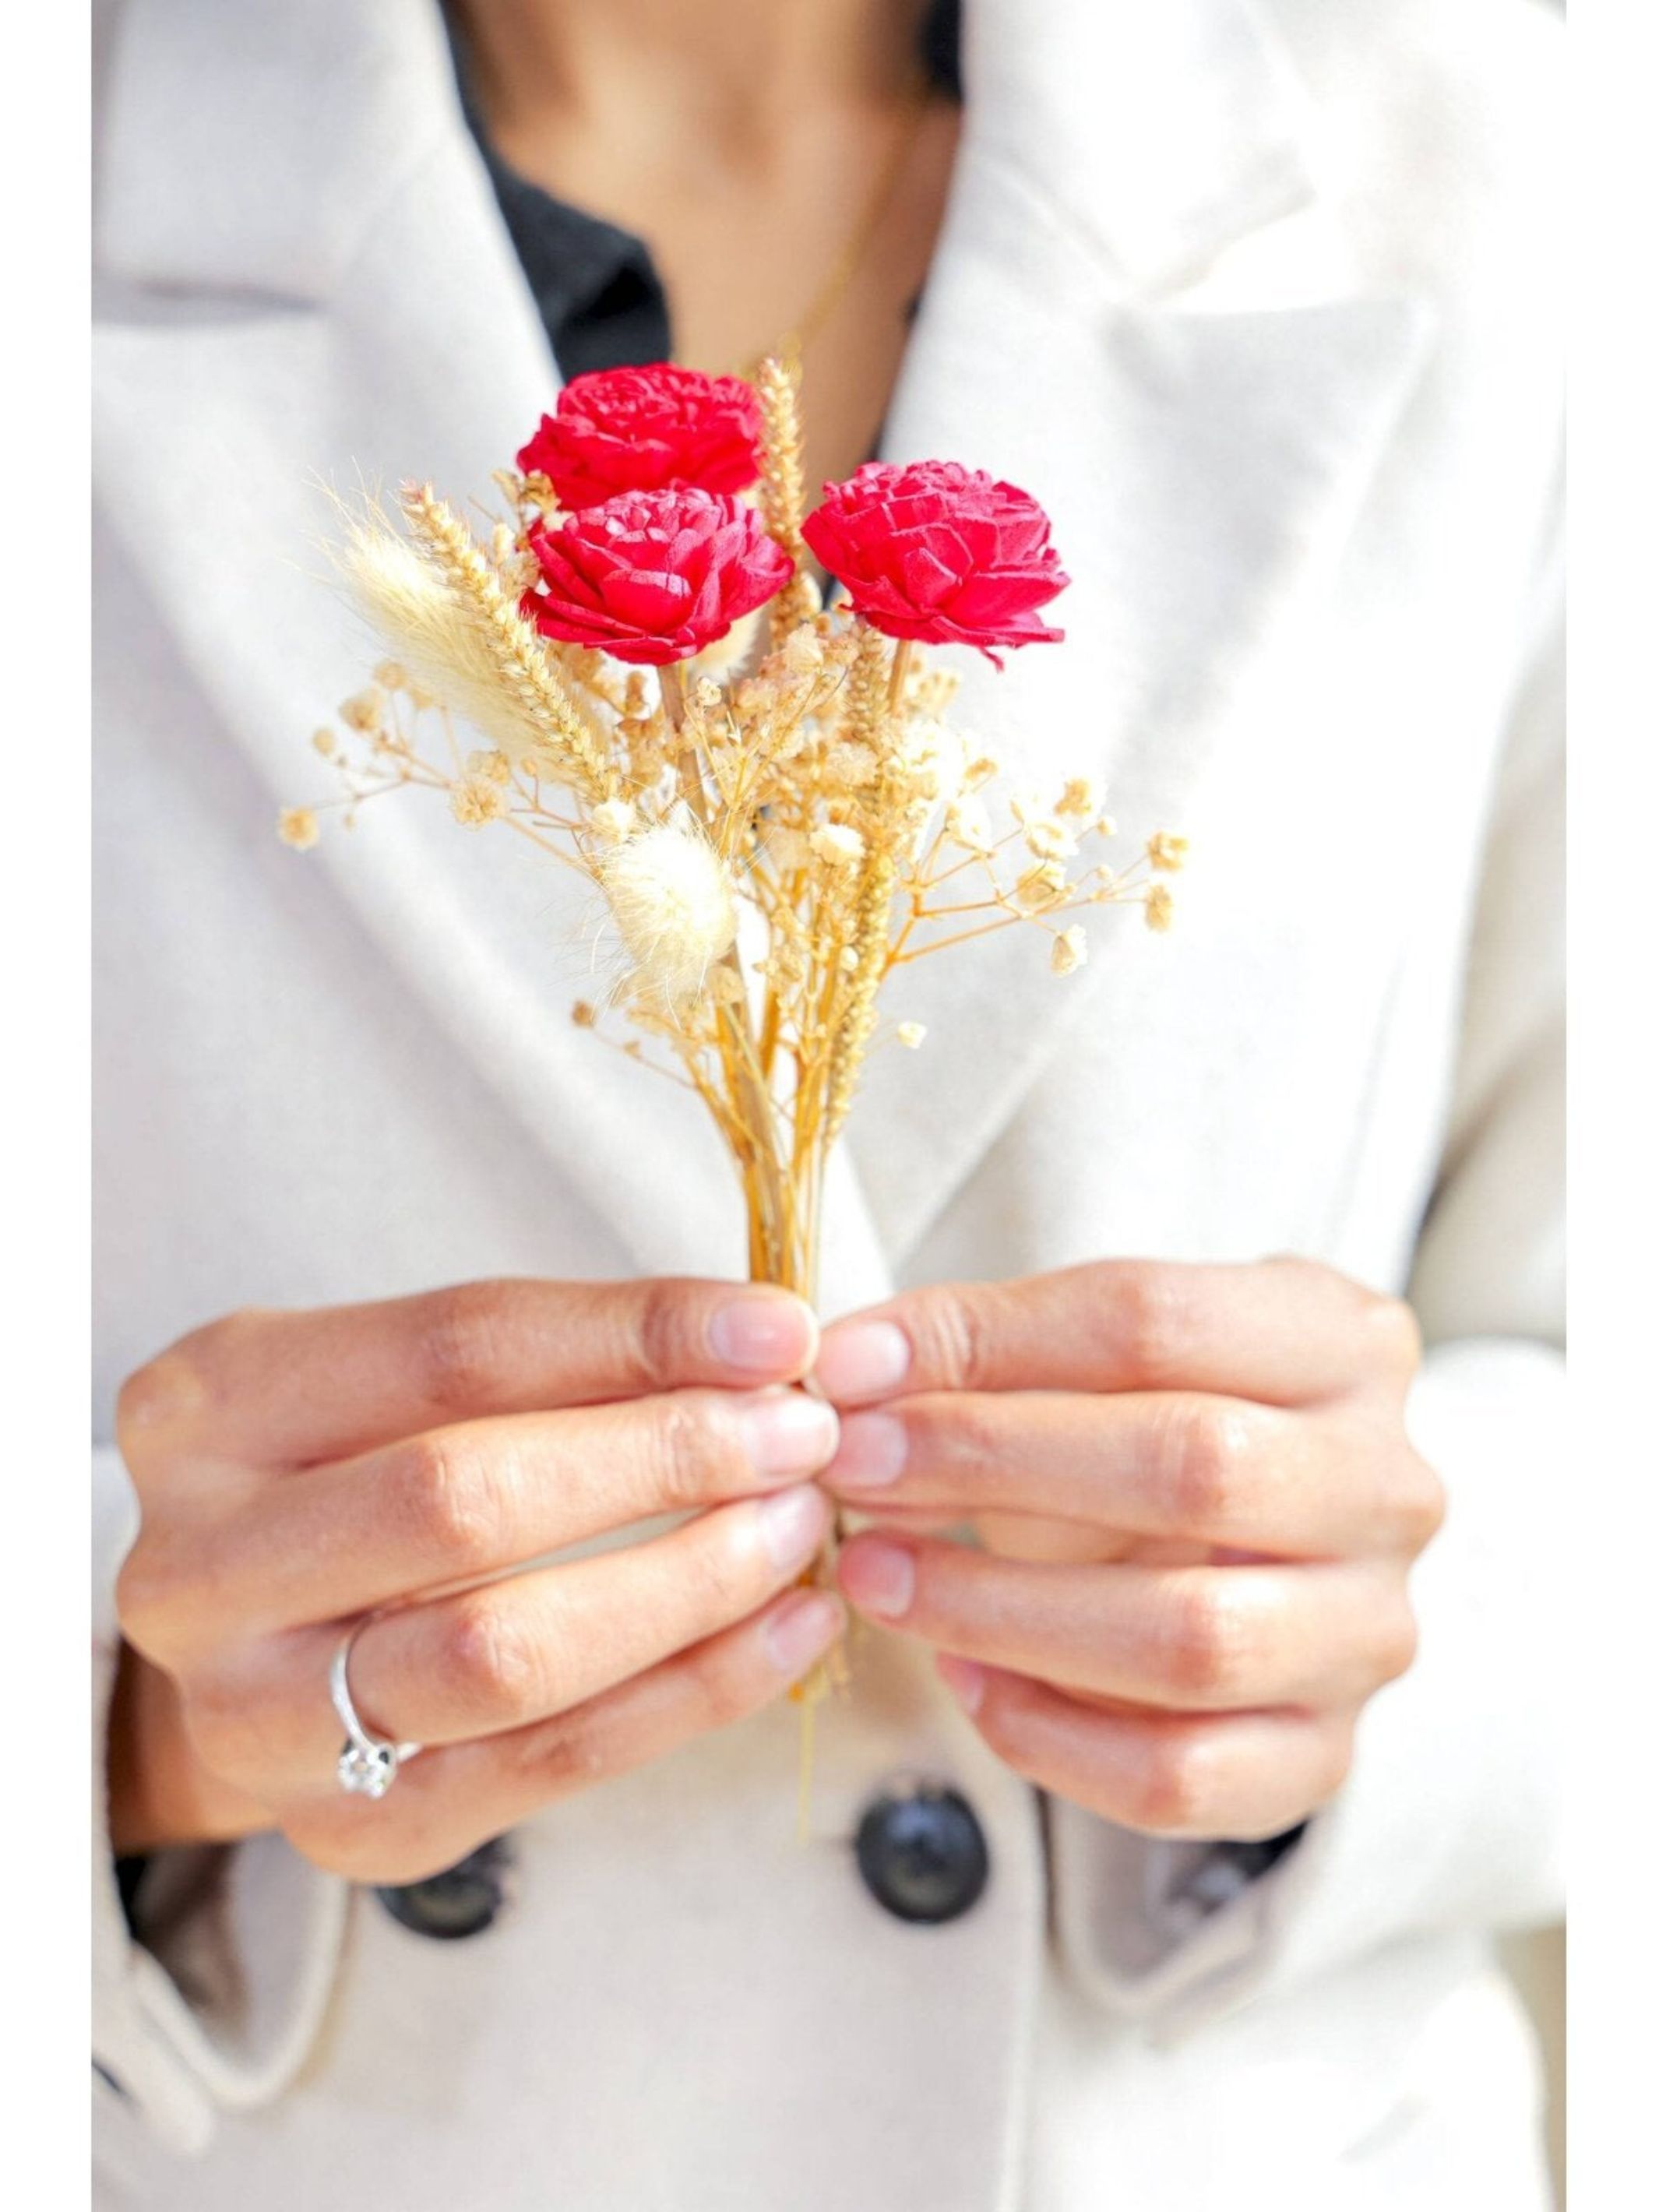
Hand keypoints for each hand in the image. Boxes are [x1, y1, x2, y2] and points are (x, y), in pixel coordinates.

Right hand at [110, 1278, 841, 1882]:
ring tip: (801, 1527)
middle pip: (465, 1501)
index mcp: (211, 1409)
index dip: (634, 1334)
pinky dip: (697, 1691)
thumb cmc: (358, 1477)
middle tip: (802, 1435)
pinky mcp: (348, 1833)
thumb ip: (553, 1354)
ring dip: (690, 1586)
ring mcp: (258, 1720)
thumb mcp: (398, 1378)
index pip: (455, 1348)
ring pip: (507, 1654)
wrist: (252, 1654)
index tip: (779, 1331)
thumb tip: (764, 1346)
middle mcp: (200, 1569)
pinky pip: (554, 1764)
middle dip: (666, 1459)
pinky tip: (791, 1629)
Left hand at [814, 1258, 1444, 1841]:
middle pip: (1194, 1468)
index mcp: (1343, 1343)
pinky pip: (1180, 1779)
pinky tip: (963, 1679)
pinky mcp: (1323, 1755)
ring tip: (879, 1577)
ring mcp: (1368, 1632)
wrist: (1269, 1544)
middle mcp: (1386, 1487)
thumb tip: (850, 1372)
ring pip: (1190, 1641)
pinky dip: (1048, 1738)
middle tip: (856, 1471)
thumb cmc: (1158, 1420)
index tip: (850, 1370)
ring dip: (999, 1611)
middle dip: (993, 1466)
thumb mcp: (1095, 1349)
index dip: (986, 1343)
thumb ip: (984, 1345)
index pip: (1154, 1320)